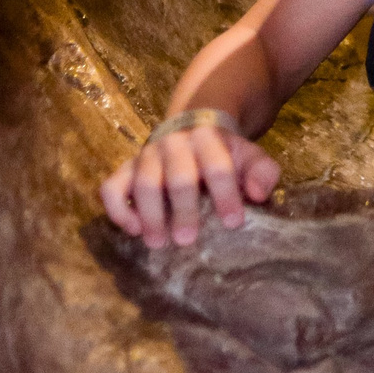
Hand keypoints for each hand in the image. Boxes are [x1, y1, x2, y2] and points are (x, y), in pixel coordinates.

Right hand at [101, 120, 282, 248]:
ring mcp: (147, 155)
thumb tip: (257, 193)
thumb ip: (262, 171)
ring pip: (142, 181)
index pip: (216, 165)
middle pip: (177, 176)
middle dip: (182, 209)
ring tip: (158, 242)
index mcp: (207, 138)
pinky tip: (133, 230)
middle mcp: (174, 143)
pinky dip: (118, 209)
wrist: (195, 130)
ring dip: (149, 214)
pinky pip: (111, 187)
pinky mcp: (126, 169)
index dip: (226, 194)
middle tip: (186, 240)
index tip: (234, 222)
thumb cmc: (226, 154)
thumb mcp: (250, 157)